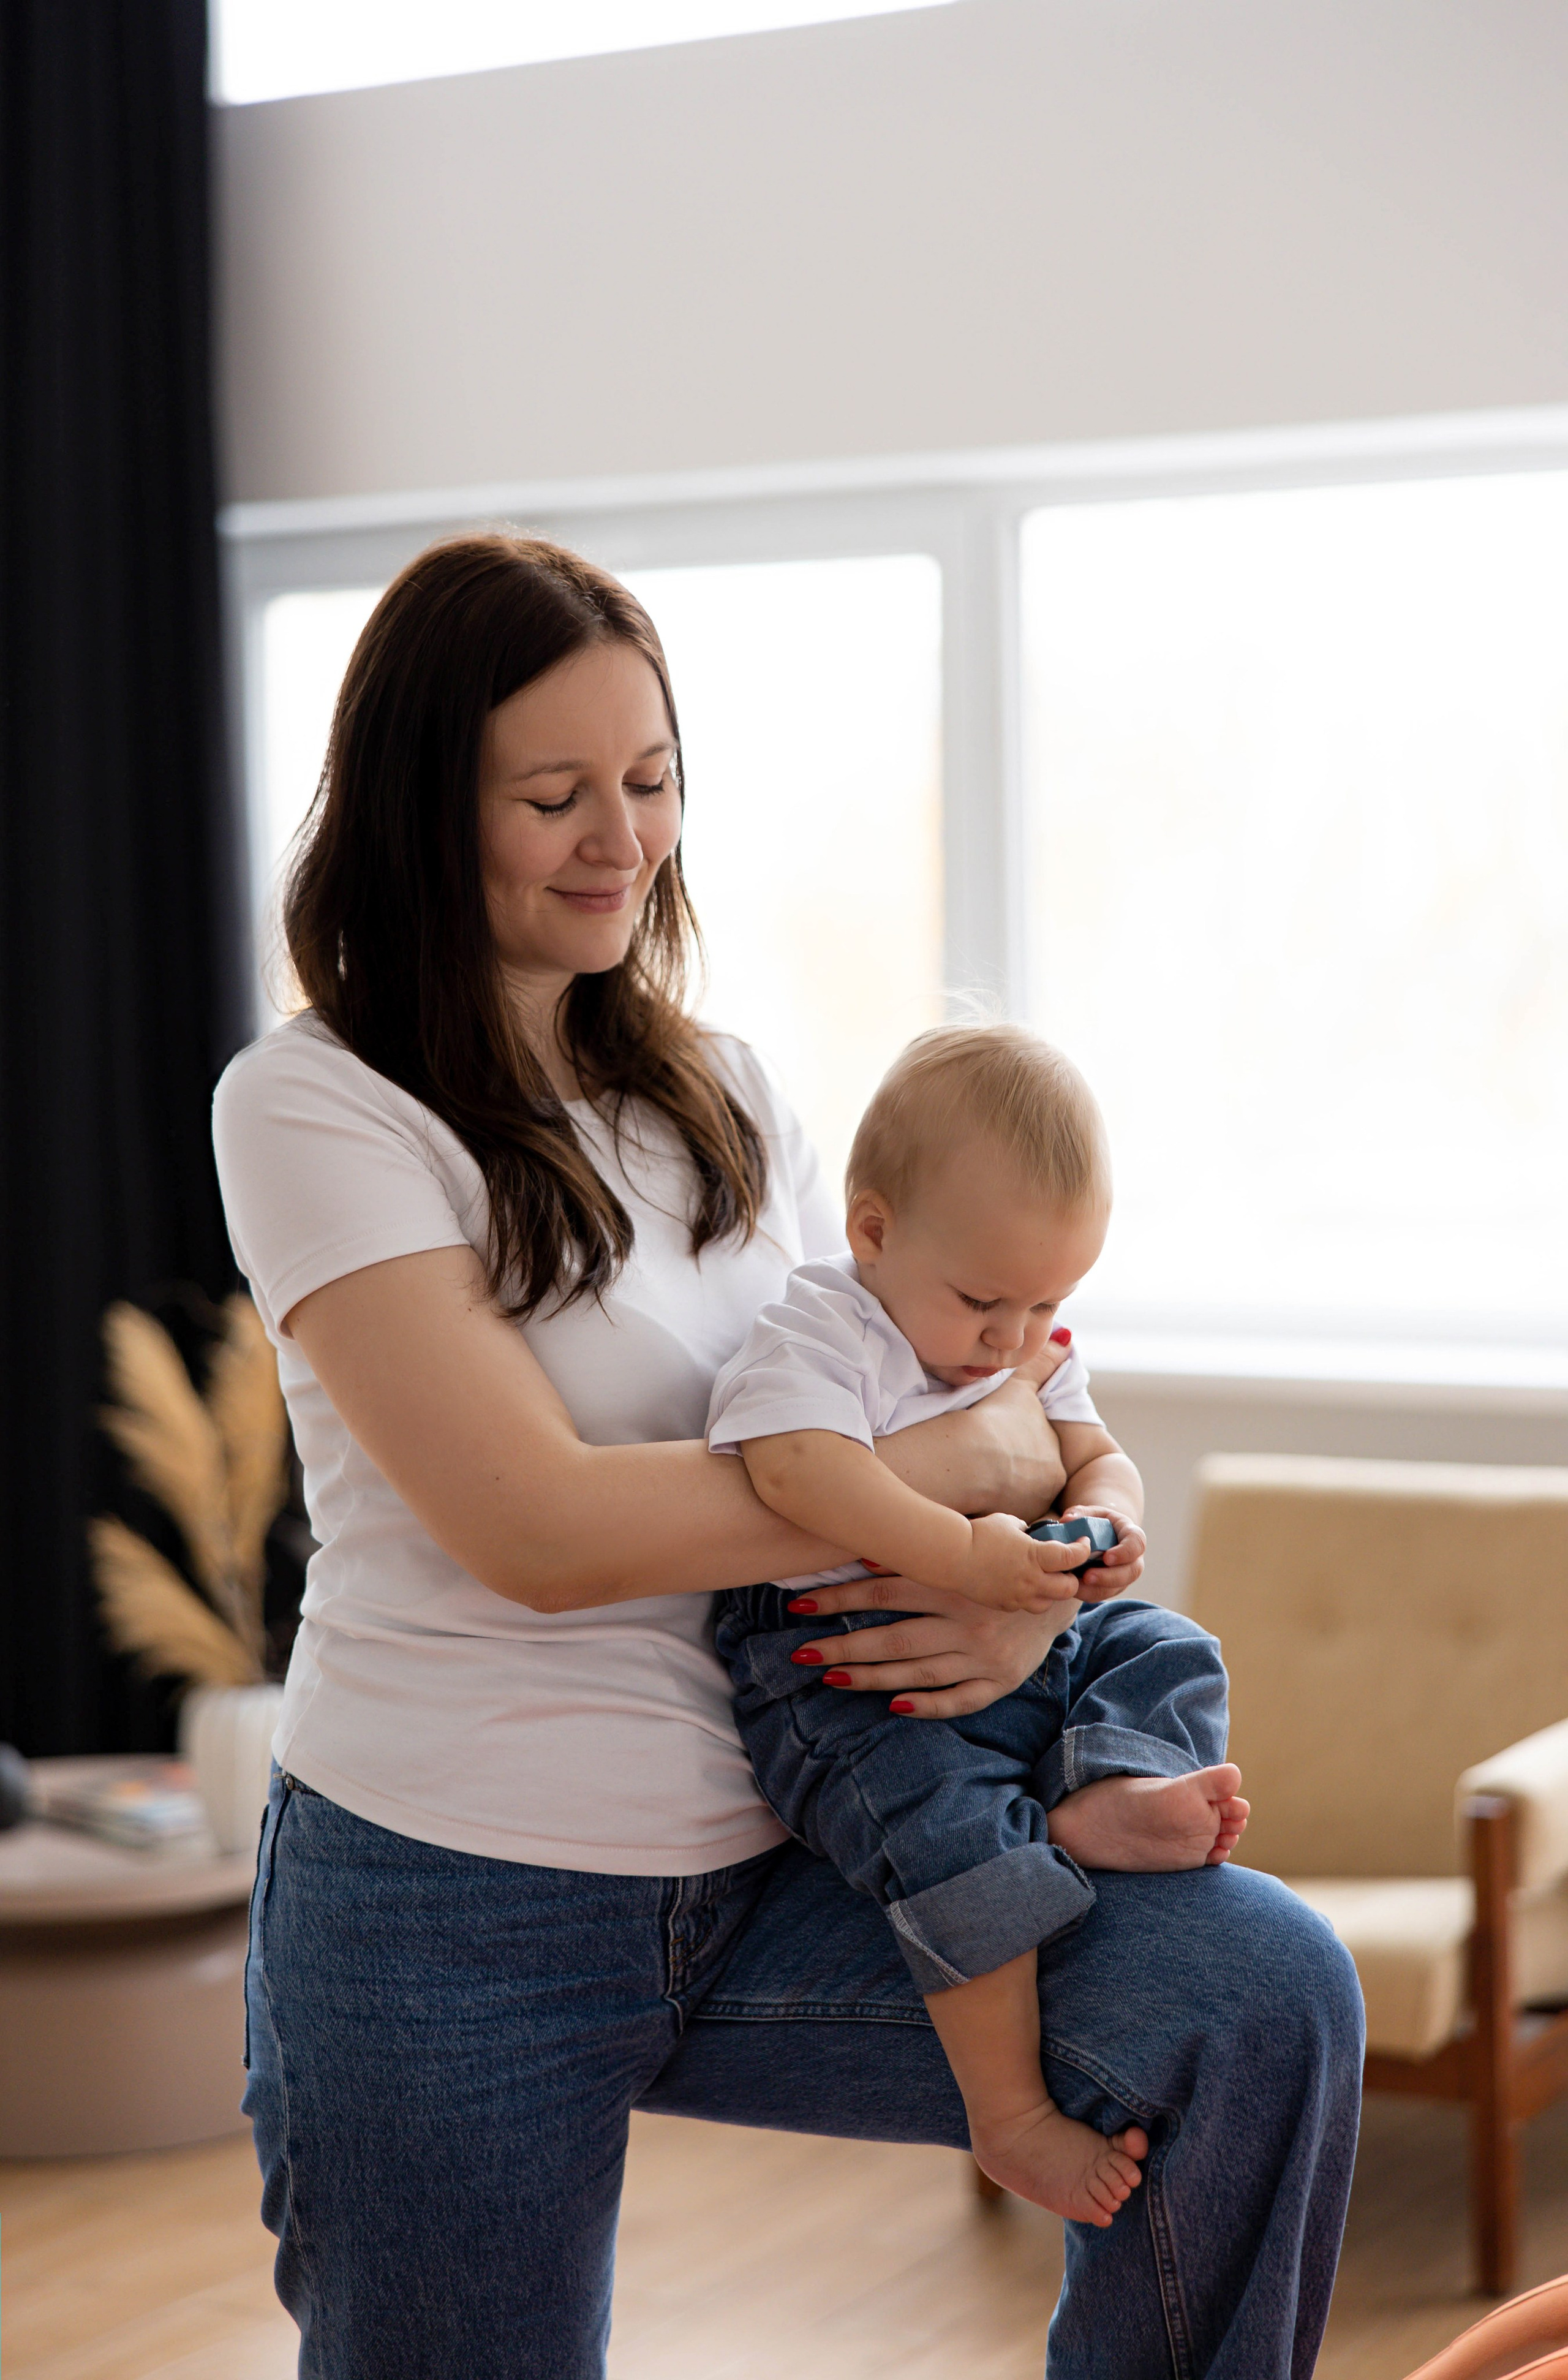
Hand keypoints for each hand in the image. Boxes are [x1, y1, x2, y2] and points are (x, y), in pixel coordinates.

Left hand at [783, 1571, 1078, 1718]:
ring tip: (830, 1678)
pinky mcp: (1000, 1682)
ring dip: (869, 1677)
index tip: (800, 1605)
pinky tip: (892, 1706)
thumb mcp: (973, 1540)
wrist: (1065, 1590)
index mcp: (957, 1583)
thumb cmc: (1006, 1559)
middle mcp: (968, 1623)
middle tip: (801, 1653)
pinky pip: (958, 1701)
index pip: (884, 1592)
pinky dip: (926, 1704)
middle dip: (842, 1646)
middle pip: (893, 1638)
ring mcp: (984, 1657)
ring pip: (916, 1673)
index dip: (839, 1598)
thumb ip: (925, 1549)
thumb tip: (864, 1555)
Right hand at [878, 1362, 1066, 1524]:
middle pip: (1025, 1481)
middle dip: (1006, 1472)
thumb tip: (1066, 1338)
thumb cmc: (991, 1421)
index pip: (1038, 1456)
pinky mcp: (995, 1530)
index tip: (993, 1441)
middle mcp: (1045, 1495)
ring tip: (968, 1477)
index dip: (1014, 1446)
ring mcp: (1020, 1514)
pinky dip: (976, 1509)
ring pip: (1006, 1501)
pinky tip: (961, 1496)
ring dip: (992, 1491)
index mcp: (1055, 1464)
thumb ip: (1043, 1363)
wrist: (963, 1460)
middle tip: (979, 1458)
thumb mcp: (1020, 1386)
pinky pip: (987, 1519)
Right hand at [962, 1512, 1094, 1611]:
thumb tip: (1031, 1533)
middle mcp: (1031, 1580)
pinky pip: (1024, 1606)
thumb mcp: (1007, 1522)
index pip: (1071, 1558)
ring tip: (1042, 1580)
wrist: (952, 1556)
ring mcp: (1018, 1596)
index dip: (1082, 1550)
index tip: (1082, 1544)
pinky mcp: (1004, 1605)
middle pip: (1068, 1588)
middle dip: (1071, 1578)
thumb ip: (1025, 1530)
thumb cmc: (979, 1534)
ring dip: (1050, 1592)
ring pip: (1048, 1603)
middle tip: (1064, 1569)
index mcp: (1035, 1556)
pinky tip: (1018, 1585)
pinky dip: (1027, 1597)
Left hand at [1061, 1505, 1146, 1599]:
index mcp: (1130, 1534)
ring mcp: (1124, 1574)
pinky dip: (1088, 1593)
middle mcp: (1133, 1557)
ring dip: (1098, 1588)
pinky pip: (1104, 1594)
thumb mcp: (1088, 1512)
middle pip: (1132, 1571)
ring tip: (1076, 1585)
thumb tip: (1067, 1520)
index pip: (1137, 1543)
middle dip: (1110, 1577)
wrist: (1098, 1535)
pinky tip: (1073, 1588)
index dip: (1125, 1553)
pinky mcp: (1112, 1586)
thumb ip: (1079, 1513)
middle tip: (1088, 1576)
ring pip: (1118, 1587)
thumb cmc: (1095, 1521)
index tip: (1107, 1557)